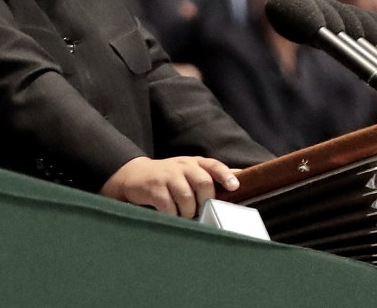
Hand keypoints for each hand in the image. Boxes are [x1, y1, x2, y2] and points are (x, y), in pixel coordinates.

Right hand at [100, 156, 239, 217]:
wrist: (135, 175)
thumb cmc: (170, 177)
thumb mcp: (190, 171)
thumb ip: (211, 174)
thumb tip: (240, 175)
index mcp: (194, 163)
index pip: (214, 165)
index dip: (225, 175)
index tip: (234, 187)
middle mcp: (183, 166)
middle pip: (203, 183)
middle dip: (205, 201)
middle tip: (200, 210)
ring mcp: (168, 176)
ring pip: (187, 197)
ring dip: (188, 211)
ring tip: (184, 215)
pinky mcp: (154, 188)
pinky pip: (168, 206)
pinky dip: (172, 215)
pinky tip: (171, 215)